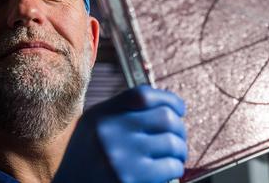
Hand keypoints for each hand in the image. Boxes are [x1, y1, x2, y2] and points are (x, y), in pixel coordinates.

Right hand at [54, 85, 187, 182]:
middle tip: (178, 139)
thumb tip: (169, 107)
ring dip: (180, 151)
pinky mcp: (130, 180)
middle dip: (180, 129)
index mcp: (102, 115)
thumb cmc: (87, 159)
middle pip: (165, 118)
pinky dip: (175, 168)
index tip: (179, 110)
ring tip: (175, 157)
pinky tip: (167, 171)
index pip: (144, 95)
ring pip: (173, 143)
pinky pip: (170, 167)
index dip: (170, 100)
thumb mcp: (95, 126)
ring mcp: (121, 157)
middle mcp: (110, 132)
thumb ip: (124, 112)